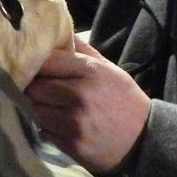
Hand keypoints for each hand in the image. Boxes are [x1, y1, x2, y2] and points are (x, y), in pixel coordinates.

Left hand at [25, 35, 150, 175]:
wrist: (143, 139)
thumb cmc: (123, 100)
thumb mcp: (110, 70)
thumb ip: (83, 51)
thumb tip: (59, 32)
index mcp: (90, 71)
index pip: (46, 61)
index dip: (37, 64)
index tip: (36, 68)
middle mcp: (79, 95)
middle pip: (34, 87)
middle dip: (33, 87)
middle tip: (38, 90)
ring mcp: (74, 122)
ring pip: (35, 110)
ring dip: (38, 108)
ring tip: (49, 108)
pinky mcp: (71, 144)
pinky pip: (43, 131)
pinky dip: (47, 127)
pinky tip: (59, 125)